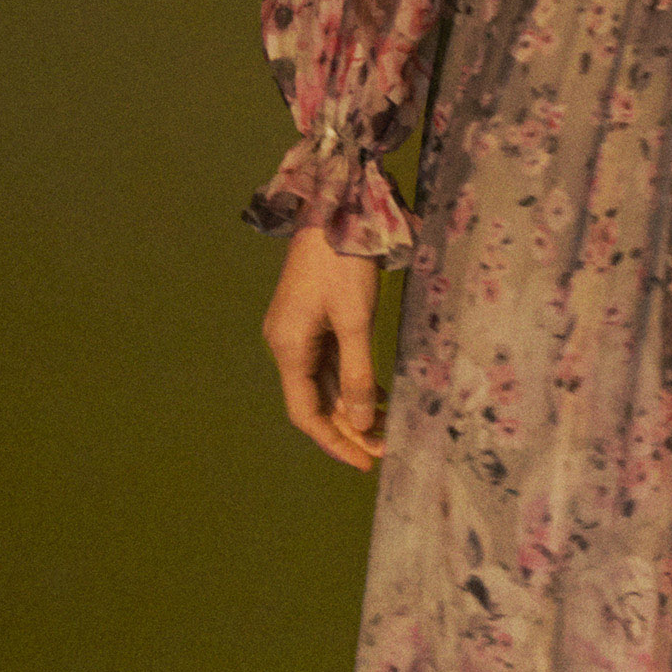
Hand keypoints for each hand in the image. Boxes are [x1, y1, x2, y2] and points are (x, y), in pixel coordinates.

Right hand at [264, 225, 385, 469]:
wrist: (334, 208)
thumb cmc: (343, 260)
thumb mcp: (355, 319)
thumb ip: (357, 373)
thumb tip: (360, 421)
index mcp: (288, 347)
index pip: (306, 413)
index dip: (335, 442)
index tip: (365, 462)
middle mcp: (286, 344)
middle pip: (315, 402)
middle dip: (348, 429)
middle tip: (384, 450)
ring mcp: (297, 331)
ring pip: (323, 384)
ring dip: (351, 408)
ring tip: (386, 429)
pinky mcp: (312, 319)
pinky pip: (329, 363)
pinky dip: (350, 383)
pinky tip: (376, 395)